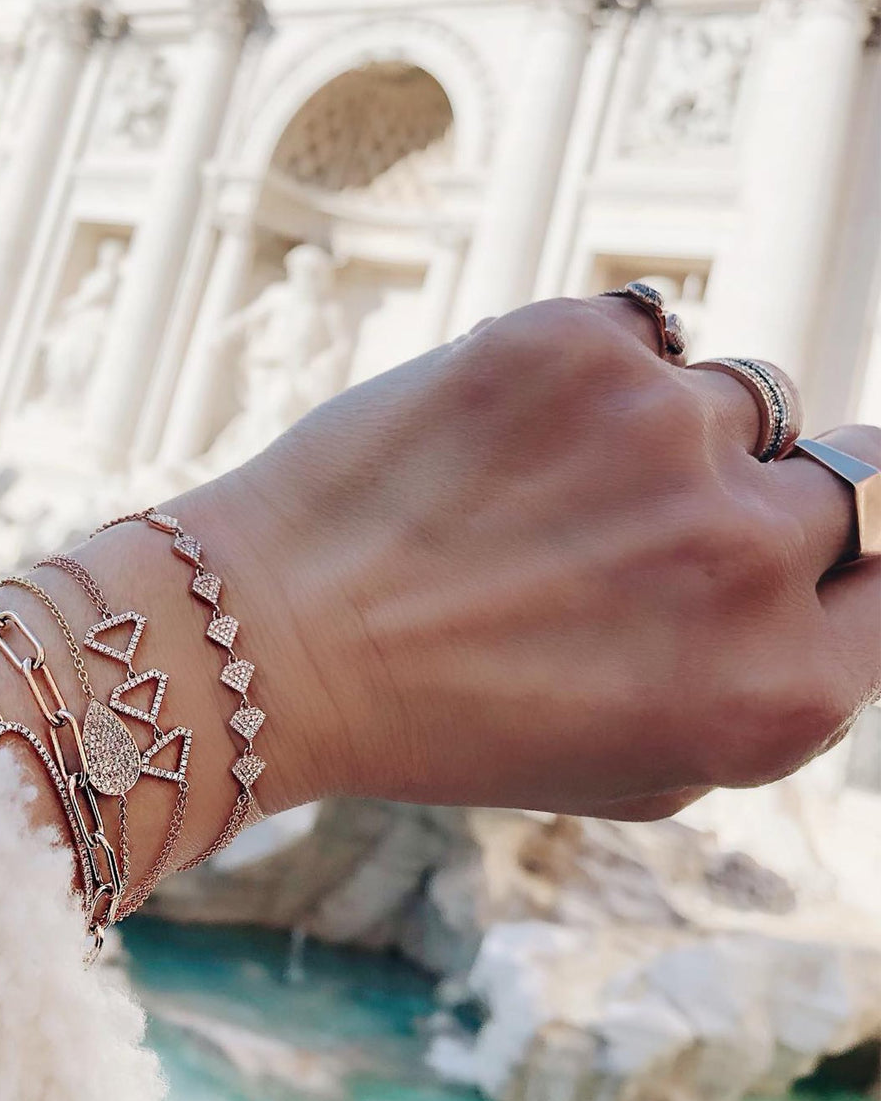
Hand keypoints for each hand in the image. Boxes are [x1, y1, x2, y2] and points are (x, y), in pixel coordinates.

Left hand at [165, 297, 880, 821]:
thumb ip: (772, 686)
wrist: (277, 640)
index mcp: (777, 691)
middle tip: (646, 522)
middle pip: (849, 475)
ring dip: (672, 437)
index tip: (794, 543)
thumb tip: (841, 582)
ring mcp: (665, 434)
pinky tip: (509, 432)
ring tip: (550, 487)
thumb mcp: (642, 765)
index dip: (849, 558)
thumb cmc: (452, 720)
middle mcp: (745, 556)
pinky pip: (649, 336)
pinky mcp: (576, 345)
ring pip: (743, 399)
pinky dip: (600, 374)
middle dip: (762, 497)